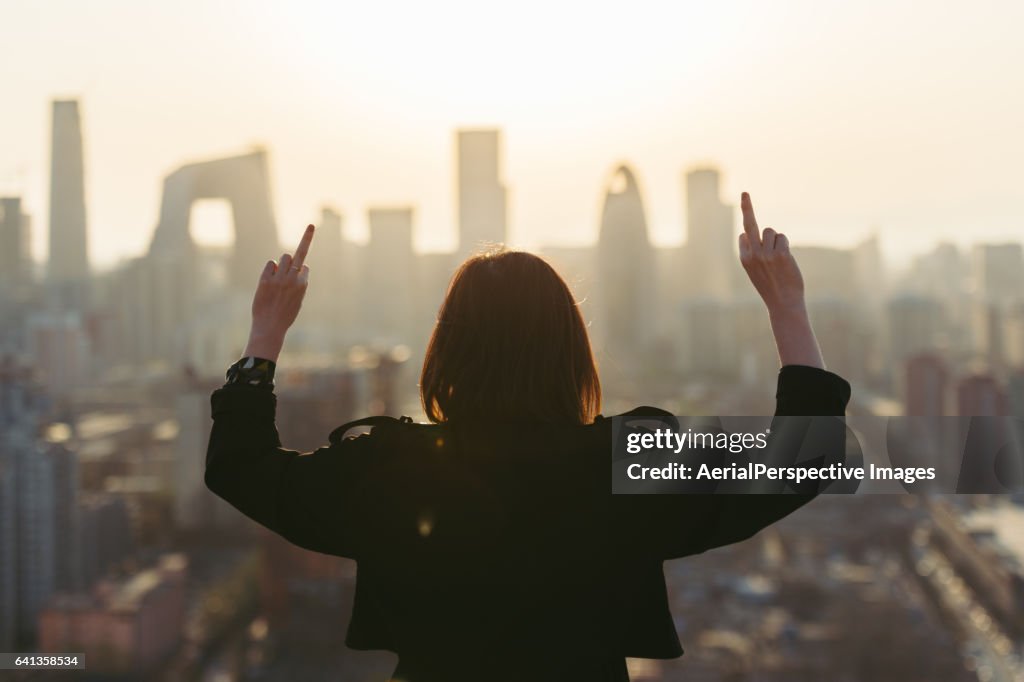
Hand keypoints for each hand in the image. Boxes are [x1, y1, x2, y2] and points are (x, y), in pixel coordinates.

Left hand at [243, 224, 314, 359]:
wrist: (270, 326)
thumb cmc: (285, 316)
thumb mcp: (298, 301)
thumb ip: (298, 286)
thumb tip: (295, 269)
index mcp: (302, 285)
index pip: (305, 268)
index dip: (300, 270)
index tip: (297, 274)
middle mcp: (292, 279)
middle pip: (296, 257)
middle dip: (295, 256)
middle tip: (296, 251)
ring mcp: (279, 279)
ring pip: (284, 258)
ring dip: (282, 263)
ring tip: (278, 274)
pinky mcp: (266, 280)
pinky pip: (270, 264)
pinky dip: (271, 268)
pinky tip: (269, 277)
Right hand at [738, 192, 823, 368]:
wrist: (783, 304)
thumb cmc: (770, 287)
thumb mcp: (755, 271)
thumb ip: (752, 252)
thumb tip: (748, 232)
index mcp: (743, 258)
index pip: (745, 235)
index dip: (752, 237)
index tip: (748, 233)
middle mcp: (752, 254)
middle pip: (749, 224)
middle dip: (746, 207)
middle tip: (744, 193)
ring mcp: (765, 253)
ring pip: (772, 232)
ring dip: (777, 241)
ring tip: (779, 260)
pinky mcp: (780, 253)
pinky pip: (783, 238)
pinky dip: (786, 246)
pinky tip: (786, 261)